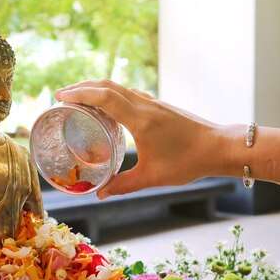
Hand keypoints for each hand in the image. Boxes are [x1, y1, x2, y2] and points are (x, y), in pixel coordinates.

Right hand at [55, 80, 223, 198]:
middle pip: (107, 85)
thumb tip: (99, 194)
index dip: (79, 94)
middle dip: (82, 87)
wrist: (219, 147)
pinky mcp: (160, 106)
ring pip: (119, 87)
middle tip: (62, 96)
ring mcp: (153, 102)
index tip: (60, 96)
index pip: (103, 97)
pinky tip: (109, 108)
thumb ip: (123, 185)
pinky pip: (129, 93)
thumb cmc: (188, 162)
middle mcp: (145, 105)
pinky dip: (112, 94)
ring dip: (97, 88)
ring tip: (80, 99)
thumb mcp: (152, 177)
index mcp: (140, 119)